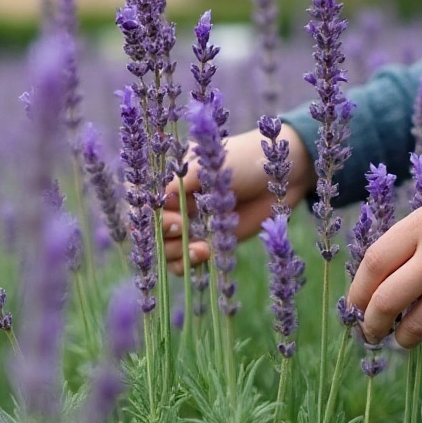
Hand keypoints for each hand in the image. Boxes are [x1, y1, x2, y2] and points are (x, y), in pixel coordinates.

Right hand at [161, 123, 314, 274]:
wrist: (279, 175)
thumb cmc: (242, 160)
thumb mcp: (209, 163)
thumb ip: (181, 181)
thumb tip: (161, 201)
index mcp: (169, 181)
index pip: (143, 204)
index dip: (149, 216)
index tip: (171, 216)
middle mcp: (175, 205)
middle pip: (151, 231)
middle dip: (163, 235)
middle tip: (184, 228)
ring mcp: (190, 226)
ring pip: (166, 250)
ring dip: (177, 254)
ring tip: (201, 248)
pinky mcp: (207, 243)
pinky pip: (185, 262)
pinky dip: (189, 262)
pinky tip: (206, 252)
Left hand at [346, 190, 421, 349]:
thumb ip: (410, 241)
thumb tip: (376, 283)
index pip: (372, 265)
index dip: (357, 292)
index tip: (355, 307)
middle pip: (383, 302)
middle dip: (370, 325)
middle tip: (370, 334)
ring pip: (411, 329)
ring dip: (402, 337)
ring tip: (405, 334)